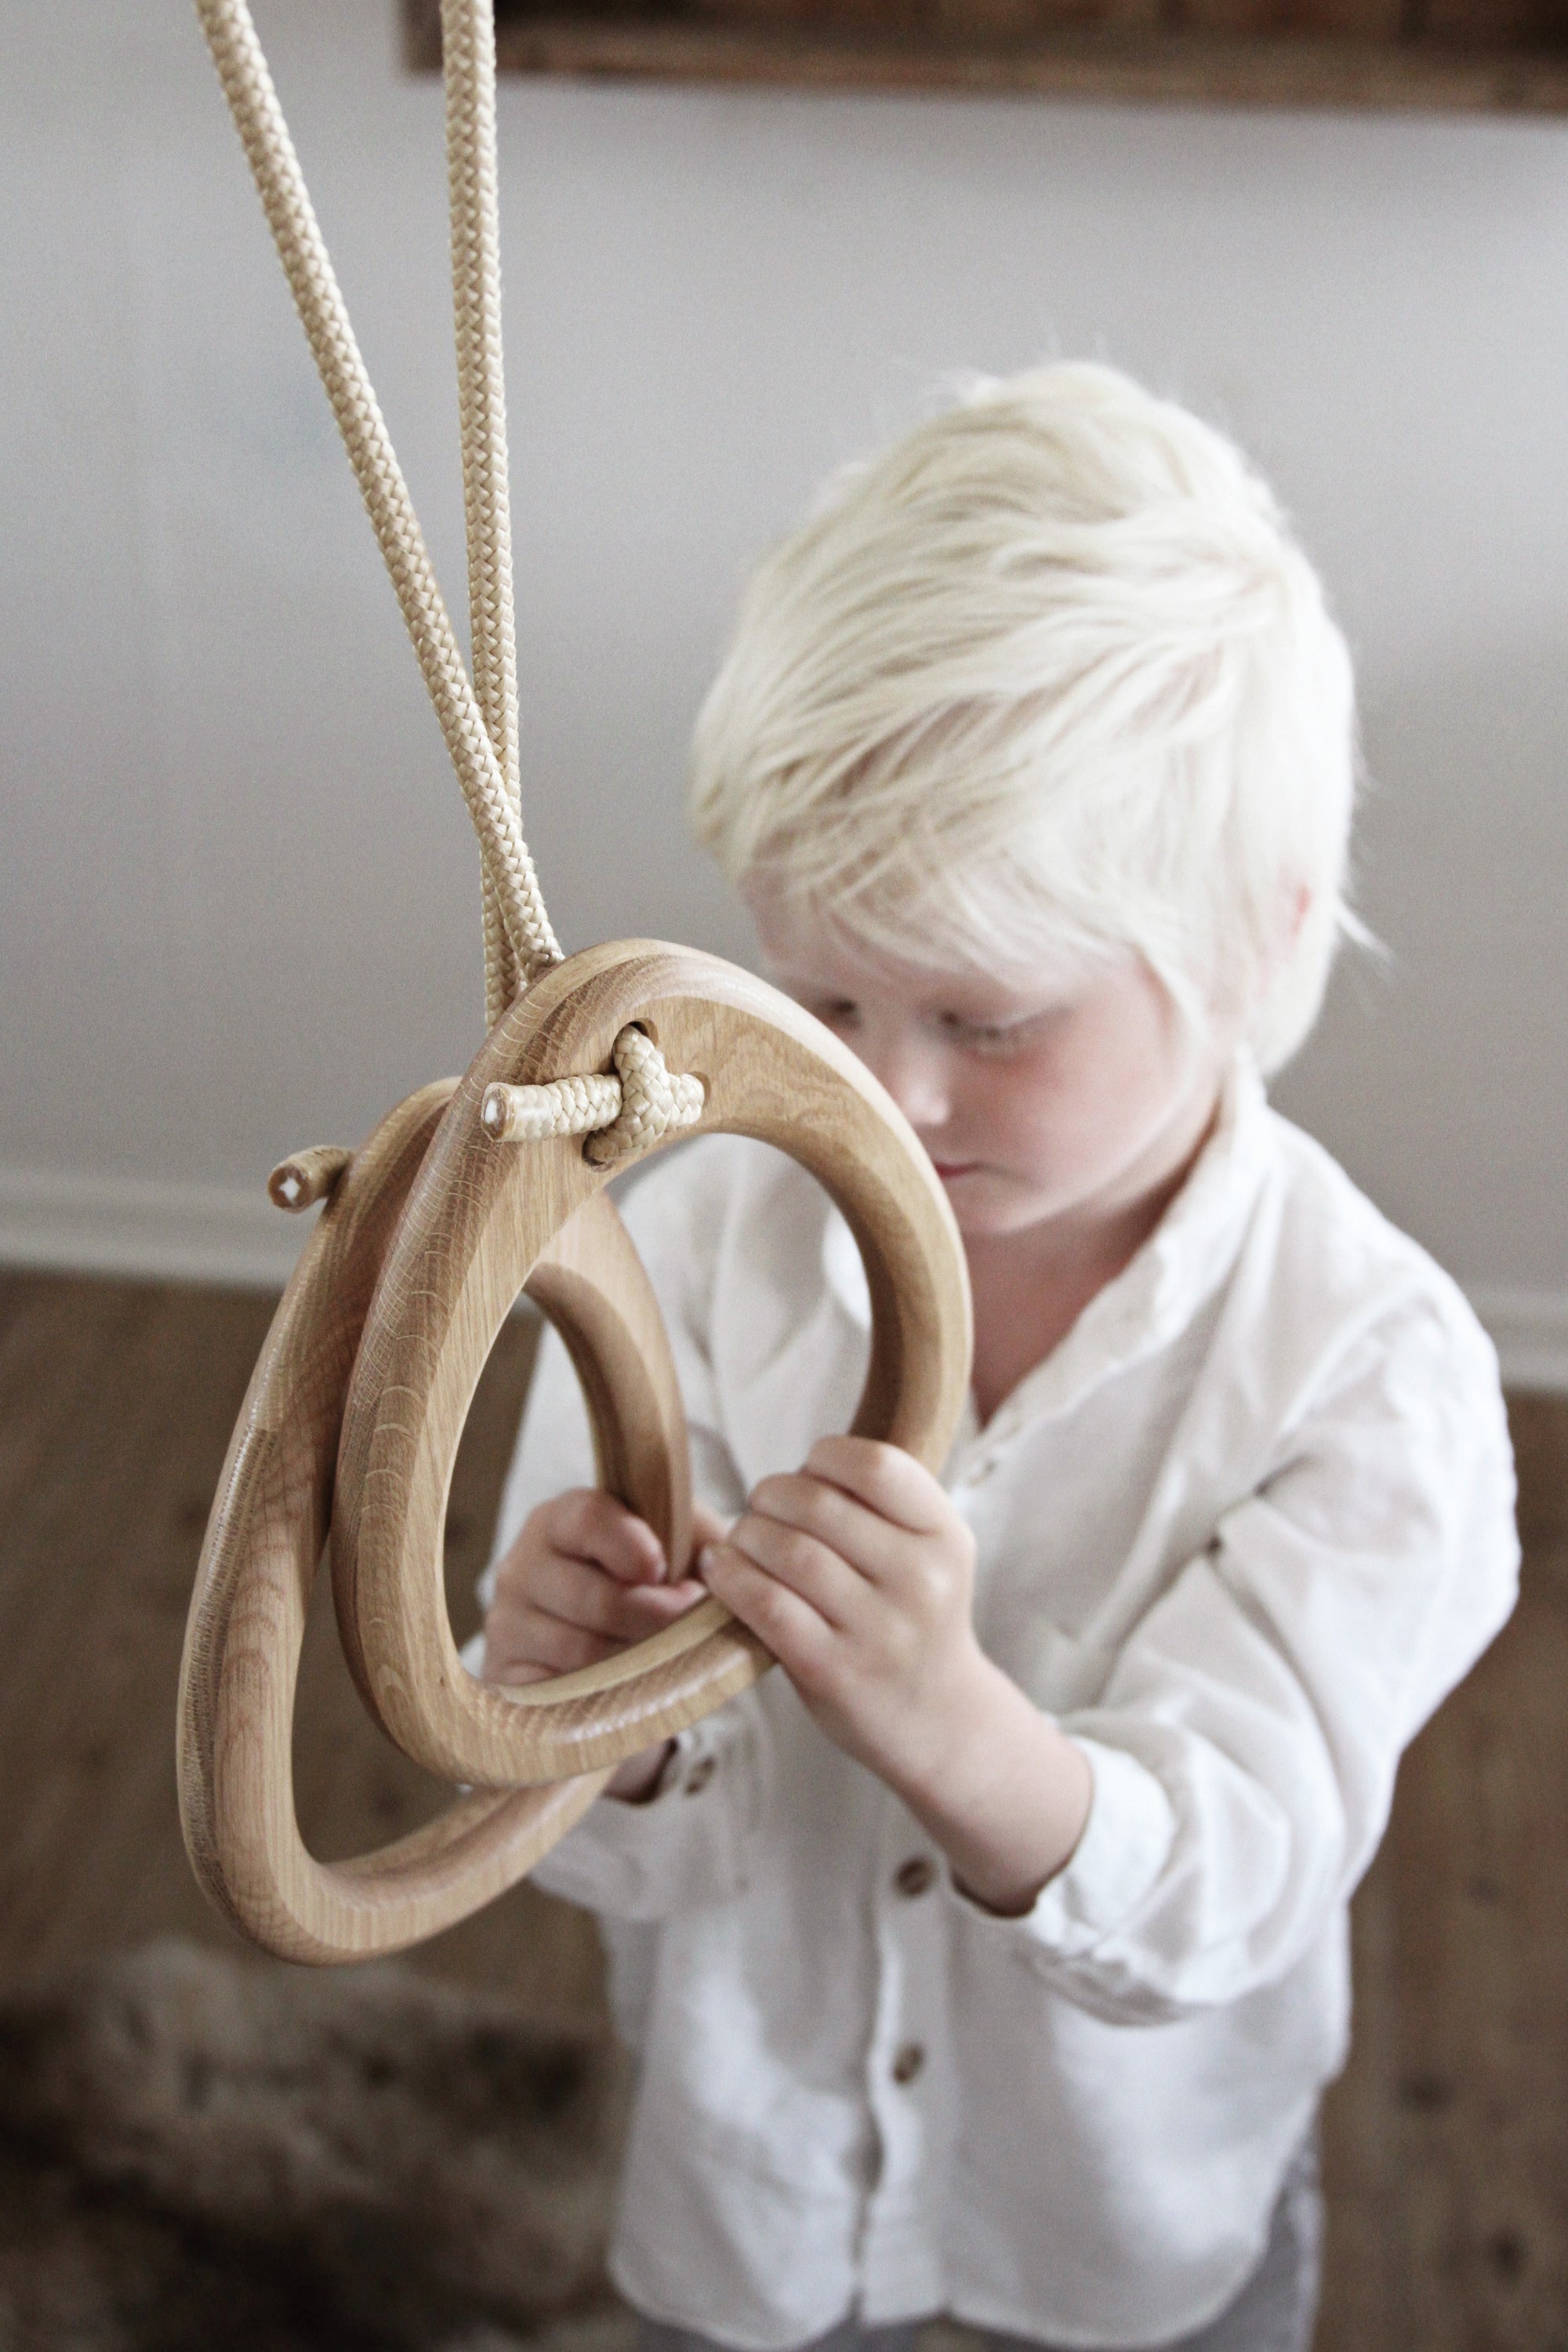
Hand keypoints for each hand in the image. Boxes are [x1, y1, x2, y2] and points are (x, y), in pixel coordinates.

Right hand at [480, 1489, 721, 1799]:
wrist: (601, 1647)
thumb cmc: (646, 1585)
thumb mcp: (675, 1546)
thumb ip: (696, 1535)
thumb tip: (723, 1559)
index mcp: (559, 1521)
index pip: (588, 1518)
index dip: (634, 1546)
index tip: (664, 1570)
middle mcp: (521, 1566)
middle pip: (597, 1598)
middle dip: (658, 1617)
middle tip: (689, 1621)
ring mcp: (507, 1624)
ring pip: (586, 1652)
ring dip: (640, 1660)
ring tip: (667, 1653)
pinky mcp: (506, 1679)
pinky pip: (562, 1696)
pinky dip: (607, 1695)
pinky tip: (629, 1686)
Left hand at [697, 1435, 984, 1793]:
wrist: (937, 1720)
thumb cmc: (911, 1617)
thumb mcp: (927, 1555)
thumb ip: (880, 1508)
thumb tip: (799, 1466)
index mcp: (945, 1536)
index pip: (876, 1466)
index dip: (824, 1458)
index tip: (809, 1473)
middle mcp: (922, 1581)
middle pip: (818, 1504)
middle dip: (772, 1495)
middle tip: (761, 1507)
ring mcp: (880, 1630)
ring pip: (789, 1551)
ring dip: (746, 1534)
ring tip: (740, 1540)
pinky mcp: (835, 1671)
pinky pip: (766, 1605)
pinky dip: (731, 1578)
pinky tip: (721, 1570)